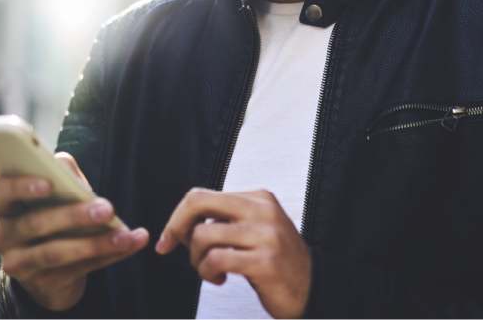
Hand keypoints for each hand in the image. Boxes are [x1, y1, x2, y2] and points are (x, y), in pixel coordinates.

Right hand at [0, 152, 149, 310]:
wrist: (52, 267)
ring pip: (55, 253)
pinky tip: (131, 244)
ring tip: (124, 235)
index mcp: (5, 206)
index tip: (48, 184)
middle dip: (73, 216)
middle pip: (34, 224)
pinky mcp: (42, 283)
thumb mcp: (57, 195)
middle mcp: (3, 235)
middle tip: (107, 208)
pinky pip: (78, 269)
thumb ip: (61, 176)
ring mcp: (19, 263)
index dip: (18, 187)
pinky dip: (109, 255)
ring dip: (95, 243)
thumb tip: (63, 163)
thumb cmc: (54, 216)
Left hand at [156, 188, 310, 318]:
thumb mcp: (257, 228)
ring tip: (209, 270)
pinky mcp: (264, 262)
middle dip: (176, 227)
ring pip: (203, 235)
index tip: (170, 238)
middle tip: (174, 247)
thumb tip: (183, 221)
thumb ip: (227, 219)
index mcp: (259, 199)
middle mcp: (263, 211)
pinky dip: (208, 272)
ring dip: (196, 259)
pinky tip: (220, 278)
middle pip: (198, 203)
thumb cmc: (277, 260)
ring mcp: (266, 236)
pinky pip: (216, 259)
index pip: (203, 195)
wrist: (312, 286)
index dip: (178, 217)